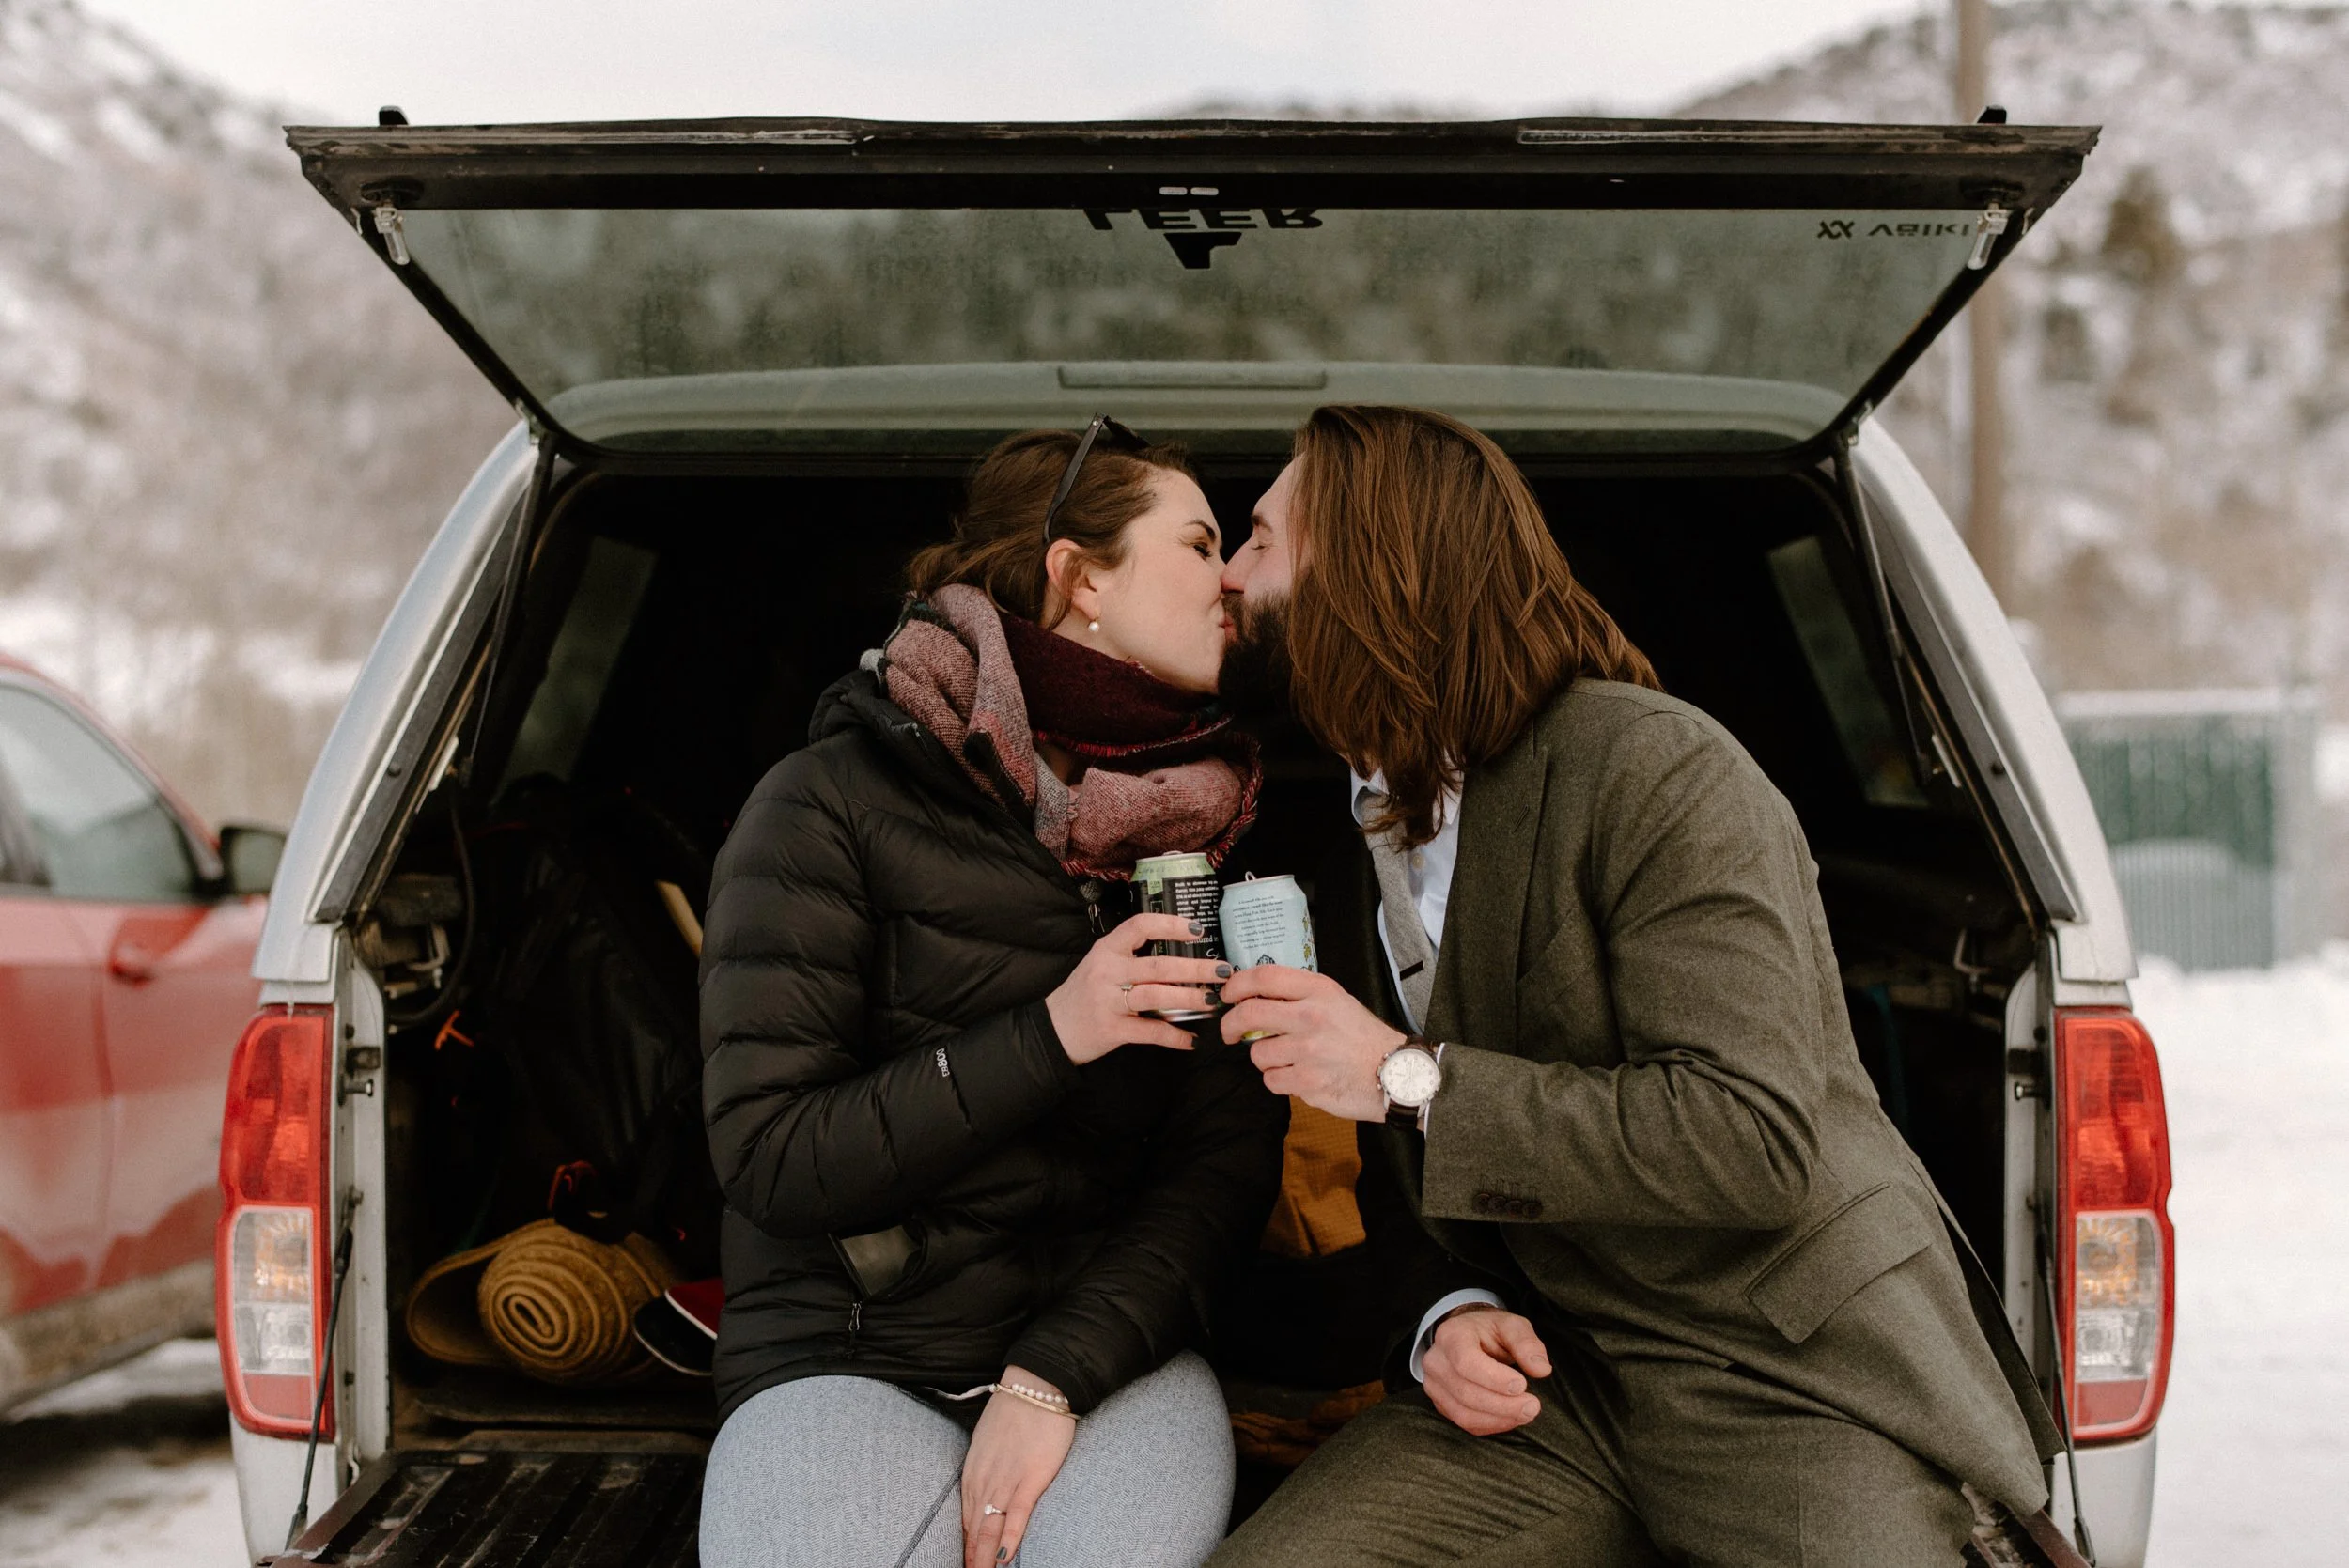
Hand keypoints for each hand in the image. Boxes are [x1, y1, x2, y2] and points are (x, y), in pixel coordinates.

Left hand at [961, 1366, 1076, 1567]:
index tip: (965, 1563)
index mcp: (973, 1472)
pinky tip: (1005, 1558)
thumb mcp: (988, 1441)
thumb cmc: (1014, 1412)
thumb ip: (985, 1467)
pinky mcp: (1030, 1478)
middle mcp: (984, 1480)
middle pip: (974, 1530)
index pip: (965, 1519)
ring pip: (990, 1529)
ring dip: (984, 1557)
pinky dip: (1009, 1539)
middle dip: (971, 1558)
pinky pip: (1017, 1515)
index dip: (965, 1546)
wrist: (1036, 1386)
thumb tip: (987, 1488)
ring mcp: (1006, 1480)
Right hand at [1045, 914, 1230, 1065]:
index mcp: (1107, 949)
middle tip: (1222, 971)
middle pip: (1158, 966)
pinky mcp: (1111, 1029)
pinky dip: (1174, 1036)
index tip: (1198, 930)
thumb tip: (1181, 960)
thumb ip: (1132, 958)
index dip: (1171, 925)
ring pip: (1157, 996)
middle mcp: (1107, 971)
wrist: (1052, 1029)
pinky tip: (1191, 1040)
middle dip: (1195, 969)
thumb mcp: (1100, 965)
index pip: (1140, 926)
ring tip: (1212, 1002)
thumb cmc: (1084, 994)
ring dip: (1190, 999)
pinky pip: (1150, 1032)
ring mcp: (1109, 1001)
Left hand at [1219, 965, 1403, 1120]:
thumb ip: (1299, 995)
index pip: (1264, 976)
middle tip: (1231, 1032)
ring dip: (1264, 1058)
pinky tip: (1300, 1076)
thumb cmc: (1362, 1037)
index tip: (1228, 995)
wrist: (1396, 1072)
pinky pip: (1271, 1080)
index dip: (1237, 985)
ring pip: (1257, 1053)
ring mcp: (1309, 1051)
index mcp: (1319, 991)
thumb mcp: (1337, 1001)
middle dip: (1230, 1025)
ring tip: (1289, 1059)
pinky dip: (1279, 1080)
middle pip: (1249, 1013)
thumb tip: (1254, 996)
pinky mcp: (1308, 1082)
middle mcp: (1312, 1017)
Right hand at [1422, 1307, 1551, 1435]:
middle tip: (1533, 1406)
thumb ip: (1526, 1343)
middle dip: (1503, 1405)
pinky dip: (1492, 1425)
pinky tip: (1512, 1418)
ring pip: (1464, 1413)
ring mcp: (1434, 1386)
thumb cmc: (1490, 1331)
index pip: (1466, 1362)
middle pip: (1466, 1392)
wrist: (1467, 1337)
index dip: (1494, 1379)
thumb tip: (1541, 1369)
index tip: (1522, 1385)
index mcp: (1451, 1336)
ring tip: (1526, 1413)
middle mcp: (1436, 1362)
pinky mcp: (1442, 1404)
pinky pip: (1466, 1423)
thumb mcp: (1511, 1325)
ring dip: (1500, 1419)